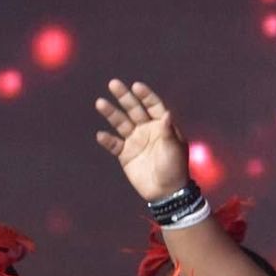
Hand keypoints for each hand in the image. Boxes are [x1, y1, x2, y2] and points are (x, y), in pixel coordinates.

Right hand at [94, 80, 191, 201]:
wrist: (166, 192)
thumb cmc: (175, 168)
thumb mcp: (174, 149)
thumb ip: (168, 131)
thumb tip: (167, 113)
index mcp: (162, 126)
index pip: (153, 106)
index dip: (145, 95)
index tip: (136, 86)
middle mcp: (147, 130)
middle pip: (134, 109)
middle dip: (124, 97)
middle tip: (113, 83)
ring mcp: (135, 141)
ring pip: (121, 123)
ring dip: (111, 113)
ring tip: (100, 103)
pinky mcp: (125, 154)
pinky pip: (114, 144)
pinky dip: (107, 140)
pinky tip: (101, 135)